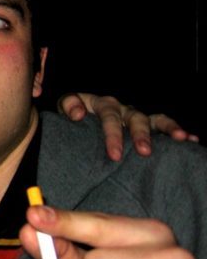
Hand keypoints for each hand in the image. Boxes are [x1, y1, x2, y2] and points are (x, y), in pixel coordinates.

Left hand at [58, 92, 198, 160]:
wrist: (78, 113)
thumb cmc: (73, 114)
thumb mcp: (66, 107)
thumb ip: (69, 106)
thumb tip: (78, 114)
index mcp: (102, 104)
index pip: (109, 117)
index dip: (113, 135)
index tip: (115, 154)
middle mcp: (122, 109)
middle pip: (135, 119)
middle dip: (140, 135)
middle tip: (144, 152)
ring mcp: (135, 116)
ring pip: (154, 119)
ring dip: (169, 128)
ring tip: (182, 138)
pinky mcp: (145, 124)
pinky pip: (163, 125)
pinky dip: (177, 131)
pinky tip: (191, 140)